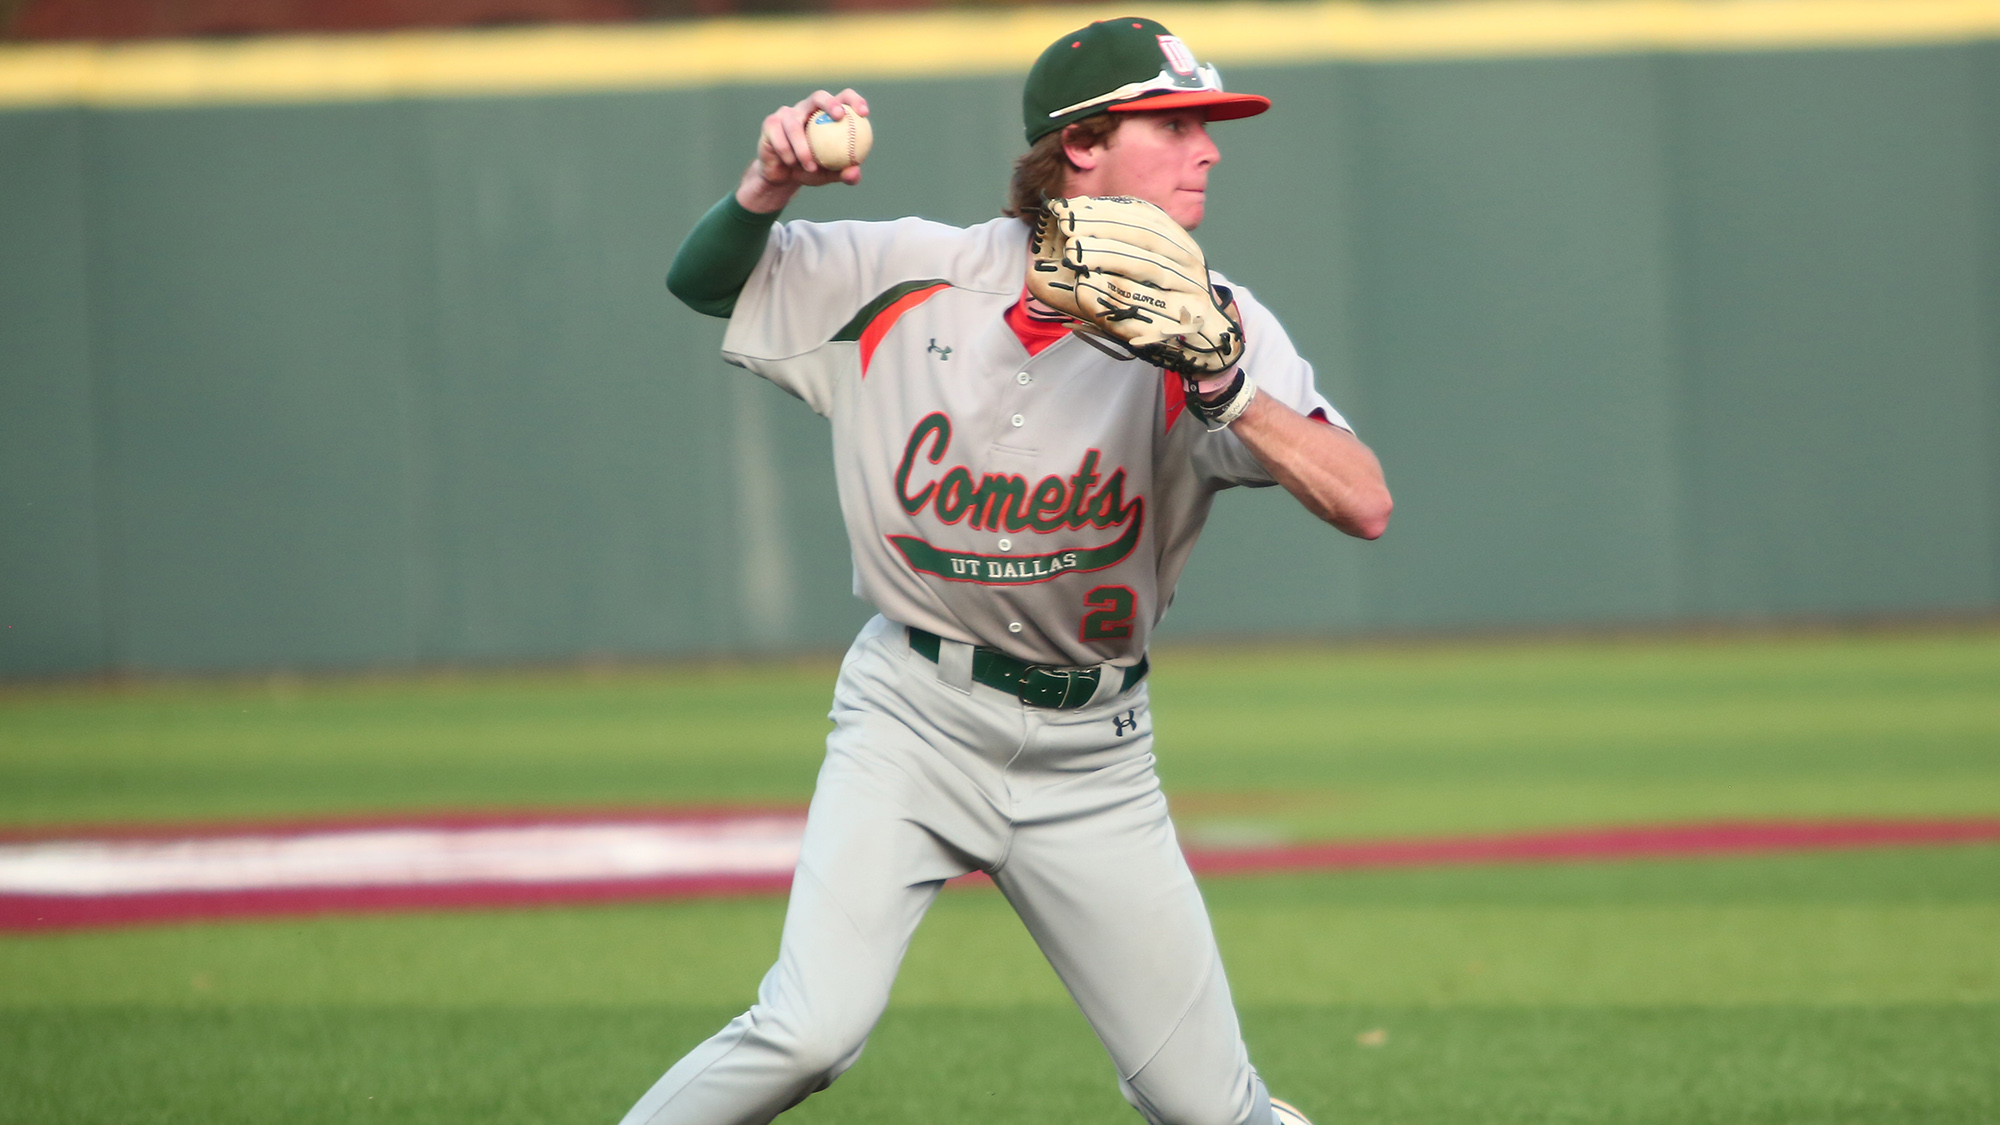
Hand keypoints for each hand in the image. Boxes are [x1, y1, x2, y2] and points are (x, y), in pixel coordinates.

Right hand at [737, 89, 869, 213]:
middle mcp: (806, 109)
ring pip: (794, 123)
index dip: (855, 100)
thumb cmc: (811, 170)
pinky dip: (787, 152)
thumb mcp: (831, 175)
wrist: (783, 177)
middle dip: (830, 102)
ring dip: (803, 146)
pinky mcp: (770, 123)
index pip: (843, 98)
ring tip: (810, 166)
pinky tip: (792, 164)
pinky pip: (779, 136)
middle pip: (819, 96)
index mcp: (826, 114)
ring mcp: (786, 114)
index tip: (864, 113)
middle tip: (839, 116)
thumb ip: (846, 174)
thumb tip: (855, 172)